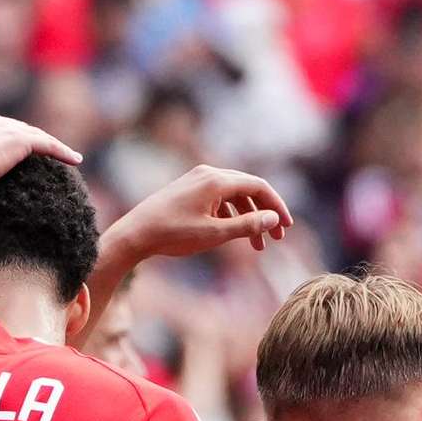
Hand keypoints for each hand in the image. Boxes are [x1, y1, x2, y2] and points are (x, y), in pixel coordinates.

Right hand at [0, 112, 81, 194]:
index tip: (8, 147)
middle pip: (13, 127)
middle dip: (28, 137)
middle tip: (42, 152)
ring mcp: (2, 129)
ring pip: (34, 134)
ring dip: (51, 144)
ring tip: (66, 155)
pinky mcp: (19, 140)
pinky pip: (47, 144)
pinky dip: (62, 150)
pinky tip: (75, 160)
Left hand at [102, 165, 294, 268]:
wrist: (134, 234)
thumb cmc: (172, 234)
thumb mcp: (214, 234)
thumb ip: (247, 225)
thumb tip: (273, 219)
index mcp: (216, 180)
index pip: (259, 186)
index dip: (277, 206)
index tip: (286, 228)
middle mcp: (208, 174)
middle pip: (249, 189)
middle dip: (265, 213)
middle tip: (277, 238)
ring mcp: (197, 180)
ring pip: (234, 195)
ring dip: (249, 217)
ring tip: (257, 246)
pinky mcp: (188, 189)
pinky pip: (219, 199)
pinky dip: (232, 215)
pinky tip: (234, 234)